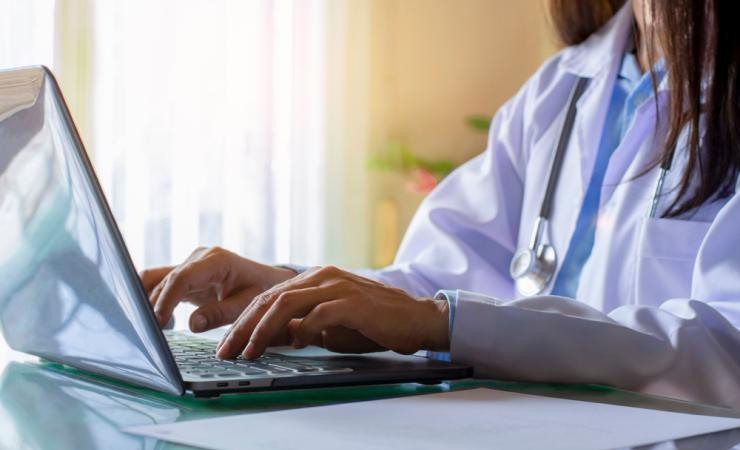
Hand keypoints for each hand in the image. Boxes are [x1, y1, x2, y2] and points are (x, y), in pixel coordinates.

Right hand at [140, 247, 296, 332]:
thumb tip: (193, 324)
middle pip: (164, 278)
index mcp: (216, 261)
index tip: (157, 322)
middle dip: (151, 303)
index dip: (166, 300)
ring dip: (146, 301)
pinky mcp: (185, 275)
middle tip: (144, 330)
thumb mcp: (246, 304)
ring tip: (144, 327)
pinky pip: (161, 284)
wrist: (267, 281)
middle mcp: (198, 258)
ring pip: (156, 279)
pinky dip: (152, 300)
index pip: (182, 277)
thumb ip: (220, 314)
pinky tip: (153, 321)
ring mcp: (189, 264)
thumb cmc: (261, 290)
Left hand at [215, 266, 449, 359]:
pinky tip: (296, 344)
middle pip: (270, 298)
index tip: (228, 345)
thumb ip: (301, 327)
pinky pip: (319, 313)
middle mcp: (322, 276)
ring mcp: (338, 286)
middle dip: (244, 326)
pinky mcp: (354, 301)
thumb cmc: (373, 323)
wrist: (415, 318)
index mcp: (314, 279)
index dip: (243, 321)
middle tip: (227, 351)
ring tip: (251, 351)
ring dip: (264, 329)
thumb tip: (269, 340)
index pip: (268, 297)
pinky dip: (303, 329)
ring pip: (288, 303)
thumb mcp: (330, 327)